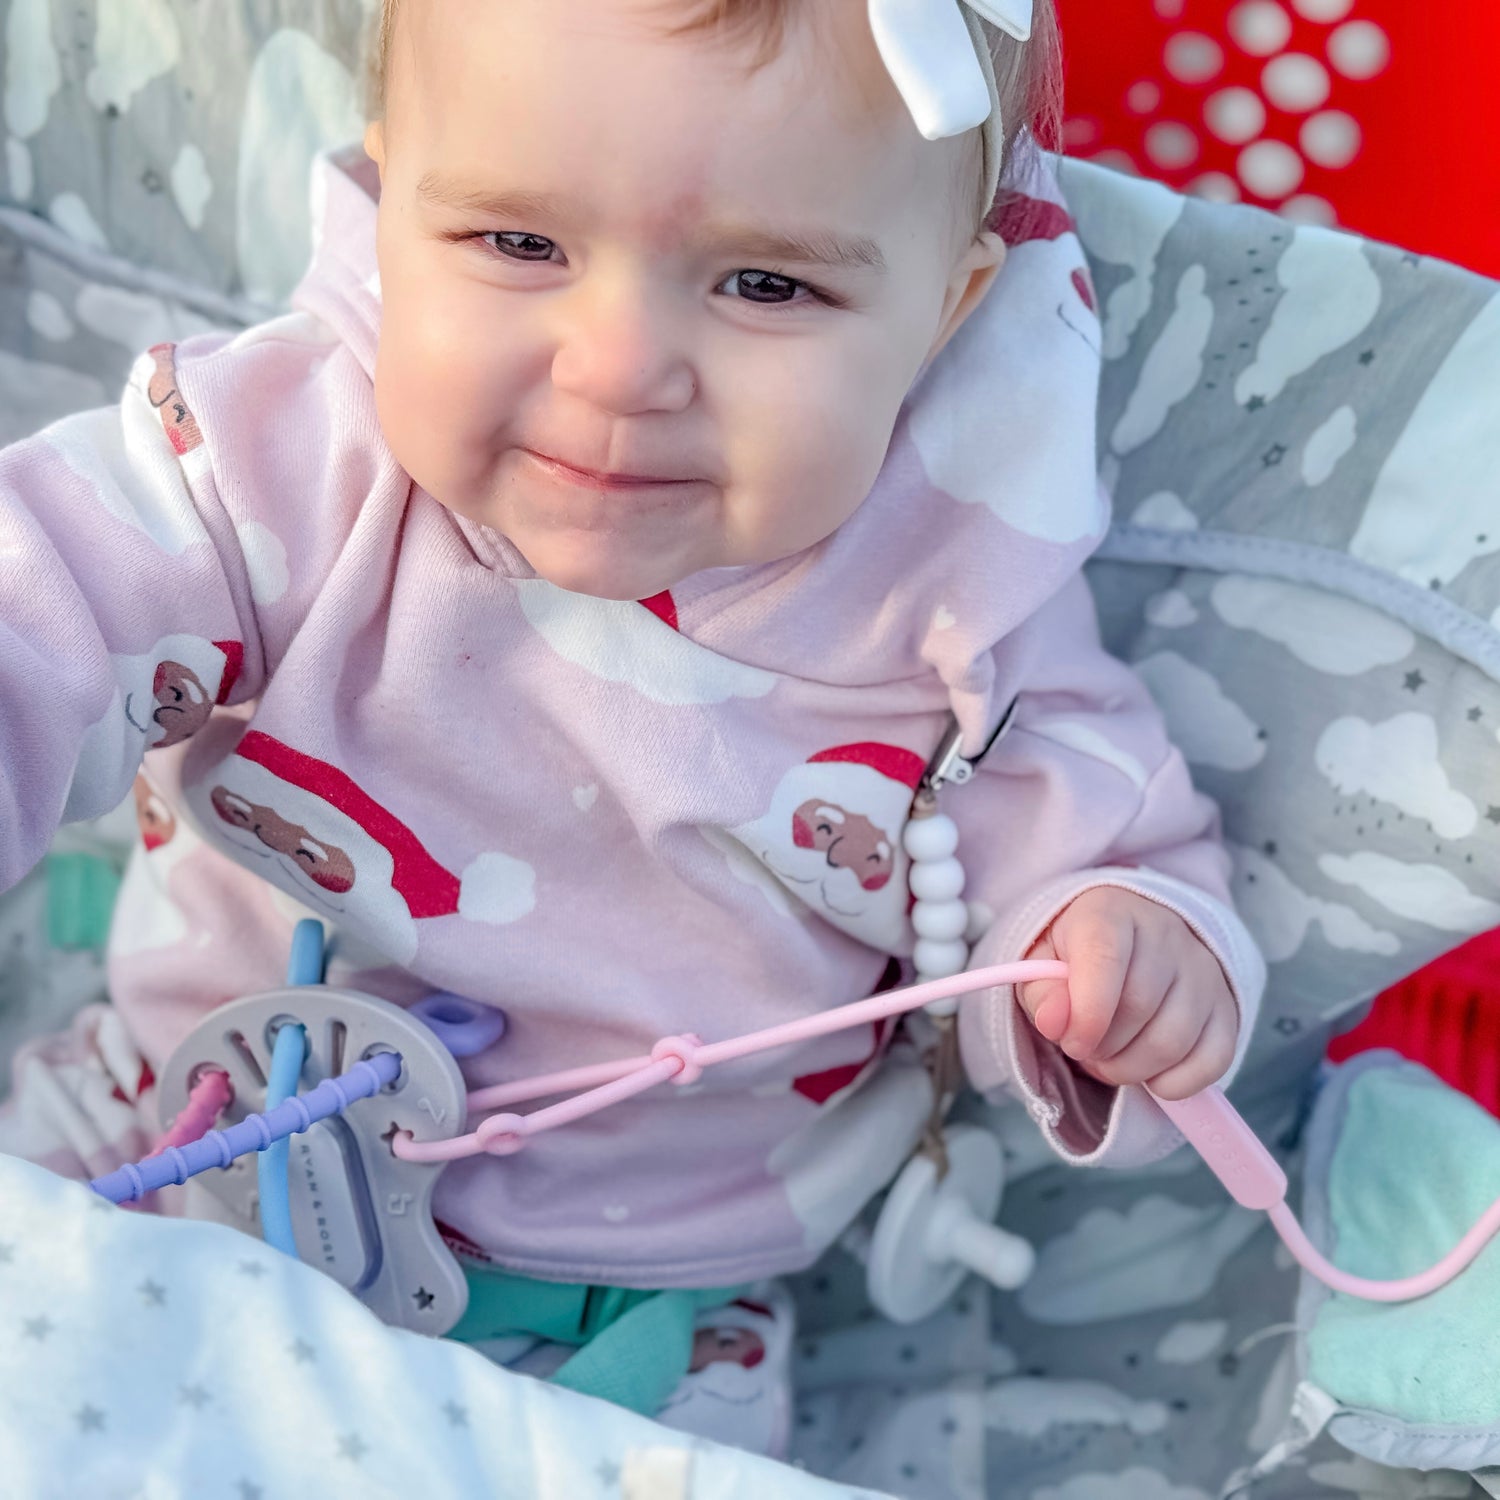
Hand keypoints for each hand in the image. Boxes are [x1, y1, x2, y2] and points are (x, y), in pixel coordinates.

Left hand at [1017, 887, 1238, 1100]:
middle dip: (1102, 1047)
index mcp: (1111, 913)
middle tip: (1085, 1049)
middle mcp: (1166, 934)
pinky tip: (1148, 1071)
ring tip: (1110, 1058)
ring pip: (1172, 1041)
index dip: (1086, 1015)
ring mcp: (1203, 971)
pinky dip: (1173, 1084)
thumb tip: (1054, 1023)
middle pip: (1139, 1007)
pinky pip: (1211, 1062)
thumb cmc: (1077, 955)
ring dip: (1131, 1069)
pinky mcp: (1226, 1007)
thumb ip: (1043, 992)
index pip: (1104, 961)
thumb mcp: (1042, 963)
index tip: (1070, 1042)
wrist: (1130, 937)